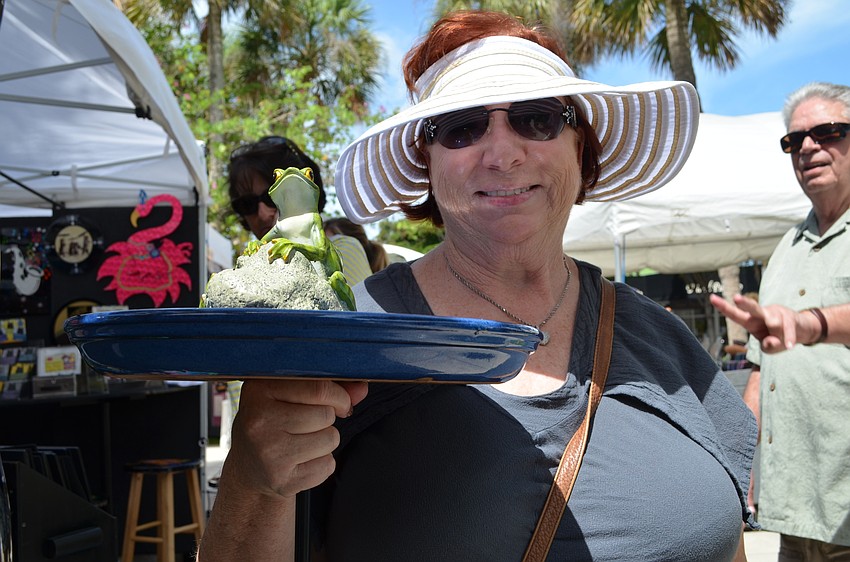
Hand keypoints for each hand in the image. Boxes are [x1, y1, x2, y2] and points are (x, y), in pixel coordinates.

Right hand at [225, 379, 368, 498]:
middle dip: (327, 420)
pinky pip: (327, 466)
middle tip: (308, 425)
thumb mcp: (290, 396)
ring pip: (330, 439)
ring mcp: (268, 452)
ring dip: (325, 441)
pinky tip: (301, 461)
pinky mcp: (280, 480)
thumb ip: (327, 387)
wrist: (248, 467)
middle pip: (326, 415)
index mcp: (260, 390)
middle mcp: (259, 420)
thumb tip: (360, 388)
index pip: (319, 388)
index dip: (340, 396)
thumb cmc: (274, 422)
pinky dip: (322, 464)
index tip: (340, 403)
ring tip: (303, 442)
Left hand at [709, 294, 813, 352]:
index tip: (711, 297)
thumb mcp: (771, 348)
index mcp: (751, 321)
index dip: (724, 307)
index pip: (735, 314)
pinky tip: (788, 345)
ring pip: (774, 323)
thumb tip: (770, 342)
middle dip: (745, 303)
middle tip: (736, 298)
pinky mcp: (790, 316)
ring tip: (781, 340)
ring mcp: (776, 313)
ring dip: (778, 335)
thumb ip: (769, 347)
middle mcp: (761, 313)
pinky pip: (788, 329)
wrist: (801, 331)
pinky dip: (788, 338)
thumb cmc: (779, 338)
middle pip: (752, 307)